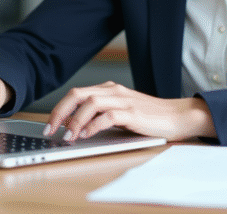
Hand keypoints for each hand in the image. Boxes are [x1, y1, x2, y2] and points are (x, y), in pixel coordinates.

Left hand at [44, 81, 215, 141]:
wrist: (177, 116)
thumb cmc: (148, 117)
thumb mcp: (120, 114)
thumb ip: (100, 116)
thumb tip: (75, 128)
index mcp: (109, 89)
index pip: (76, 94)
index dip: (60, 108)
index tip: (49, 125)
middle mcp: (114, 91)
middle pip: (78, 94)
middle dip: (60, 112)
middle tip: (50, 129)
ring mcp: (123, 100)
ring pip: (90, 102)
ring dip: (75, 120)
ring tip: (67, 136)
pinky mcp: (133, 113)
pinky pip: (108, 116)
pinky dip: (94, 125)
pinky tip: (87, 135)